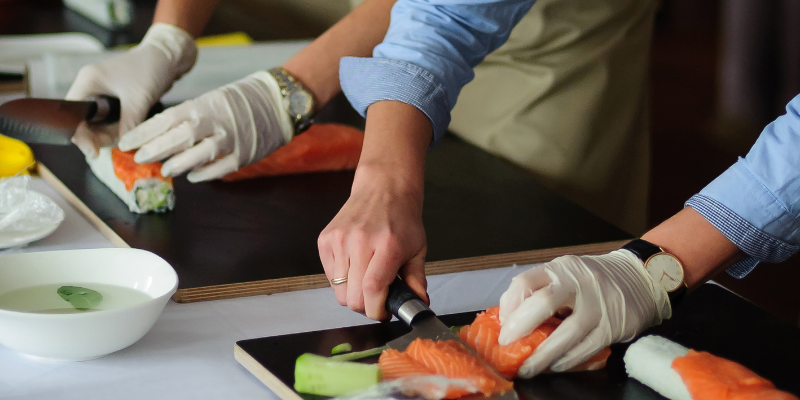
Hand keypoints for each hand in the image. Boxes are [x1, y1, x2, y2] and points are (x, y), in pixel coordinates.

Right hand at [65, 23, 196, 157]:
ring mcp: (102, 93)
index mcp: (88, 82)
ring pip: (98, 122)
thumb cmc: (150, 68)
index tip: (93, 152)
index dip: (81, 135)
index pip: (73, 114)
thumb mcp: (139, 99)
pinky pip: (110, 119)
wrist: (168, 56)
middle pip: (84, 121)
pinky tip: (128, 137)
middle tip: (115, 148)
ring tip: (125, 144)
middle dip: (98, 137)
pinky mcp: (115, 99)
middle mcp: (90, 88)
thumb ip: (129, 124)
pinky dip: (118, 129)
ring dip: (109, 135)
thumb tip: (123, 148)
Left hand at [117, 71, 293, 181]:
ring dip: (178, 163)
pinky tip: (192, 177)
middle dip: (156, 149)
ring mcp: (231, 139)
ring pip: (199, 154)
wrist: (277, 103)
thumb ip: (189, 117)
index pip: (167, 118)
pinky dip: (204, 174)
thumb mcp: (212, 100)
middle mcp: (215, 122)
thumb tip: (161, 136)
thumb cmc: (240, 101)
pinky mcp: (244, 155)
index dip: (144, 132)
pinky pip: (220, 168)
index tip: (127, 142)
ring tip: (164, 170)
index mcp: (204, 105)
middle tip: (138, 157)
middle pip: (180, 136)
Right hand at [318, 166, 427, 320]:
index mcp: (386, 245)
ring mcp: (339, 240)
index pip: (372, 289)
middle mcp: (359, 241)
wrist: (383, 189)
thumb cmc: (402, 219)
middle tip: (377, 297)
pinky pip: (330, 278)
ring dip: (353, 294)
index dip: (377, 310)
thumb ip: (417, 279)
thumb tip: (418, 304)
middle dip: (366, 306)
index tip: (384, 312)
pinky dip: (342, 281)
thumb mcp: (418, 248)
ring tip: (366, 279)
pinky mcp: (325, 240)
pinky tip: (356, 266)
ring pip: (339, 292)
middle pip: (352, 298)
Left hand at [498, 250, 670, 377]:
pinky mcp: (614, 325)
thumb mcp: (566, 275)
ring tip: (527, 368)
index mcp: (561, 269)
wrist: (641, 278)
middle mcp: (579, 282)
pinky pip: (587, 348)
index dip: (508, 305)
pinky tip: (555, 366)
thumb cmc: (593, 280)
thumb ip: (540, 290)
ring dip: (542, 355)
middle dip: (520, 327)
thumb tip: (509, 317)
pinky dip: (568, 360)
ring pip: (566, 333)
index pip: (525, 281)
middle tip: (506, 345)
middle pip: (543, 303)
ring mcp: (598, 304)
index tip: (501, 325)